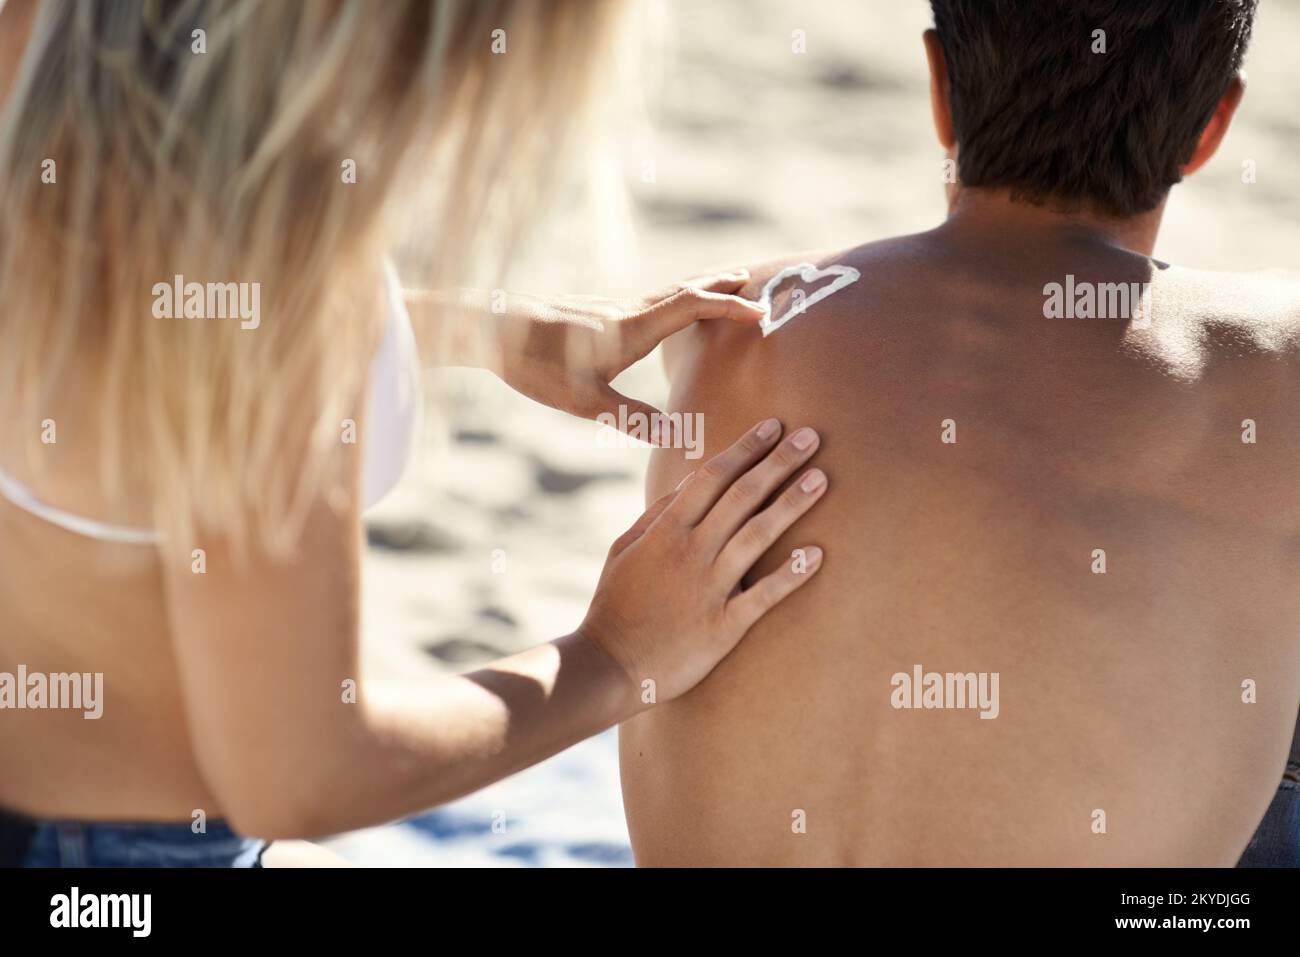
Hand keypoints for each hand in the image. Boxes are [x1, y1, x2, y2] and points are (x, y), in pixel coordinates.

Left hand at [492, 271, 765, 442]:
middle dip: (724, 288)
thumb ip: (632, 418)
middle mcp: (628, 310)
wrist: (487, 327)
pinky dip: (674, 298)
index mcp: (634, 328)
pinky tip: (665, 314)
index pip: (695, 306)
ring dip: (700, 289)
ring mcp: (611, 306)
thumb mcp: (584, 401)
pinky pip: (649, 299)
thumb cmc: (535, 364)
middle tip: (757, 288)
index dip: (731, 308)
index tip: (763, 313)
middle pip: (687, 288)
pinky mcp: (595, 311)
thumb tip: (675, 435)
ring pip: (667, 291)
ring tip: (722, 291)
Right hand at [578, 418, 827, 703]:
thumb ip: (658, 514)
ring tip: (822, 479)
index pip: (712, 476)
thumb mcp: (624, 549)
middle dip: (778, 463)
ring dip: (791, 505)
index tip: (774, 425)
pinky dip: (791, 575)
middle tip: (812, 437)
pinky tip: (818, 555)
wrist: (608, 665)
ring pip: (757, 536)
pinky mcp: (723, 627)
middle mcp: (690, 553)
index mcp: (666, 531)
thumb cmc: (615, 605)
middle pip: (741, 496)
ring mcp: (708, 589)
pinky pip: (763, 596)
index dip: (745, 448)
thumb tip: (690, 482)